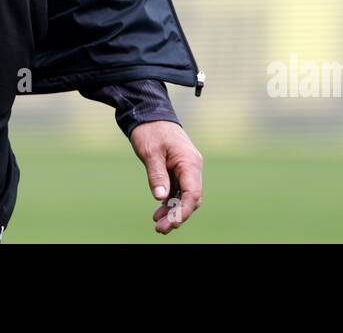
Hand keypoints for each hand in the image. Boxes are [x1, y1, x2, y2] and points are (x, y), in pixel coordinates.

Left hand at [129, 120, 202, 234]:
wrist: (149, 113)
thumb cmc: (150, 130)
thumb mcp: (150, 152)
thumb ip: (157, 174)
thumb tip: (160, 197)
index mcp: (189, 161)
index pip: (193, 192)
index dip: (185, 210)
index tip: (173, 222)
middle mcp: (191, 166)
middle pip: (190, 197)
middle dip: (178, 214)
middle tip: (161, 229)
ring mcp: (185, 168)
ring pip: (184, 196)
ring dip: (172, 210)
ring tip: (158, 225)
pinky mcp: (177, 170)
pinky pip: (177, 190)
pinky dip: (169, 201)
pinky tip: (158, 212)